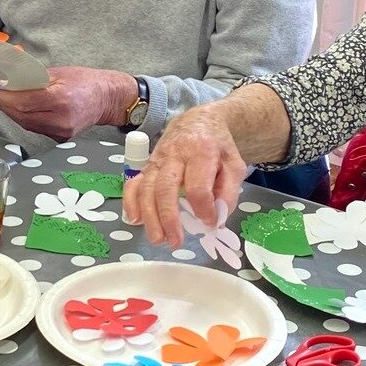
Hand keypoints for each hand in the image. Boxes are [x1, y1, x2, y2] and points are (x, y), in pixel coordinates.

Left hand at [0, 66, 135, 142]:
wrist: (106, 98)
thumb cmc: (83, 81)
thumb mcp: (57, 73)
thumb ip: (31, 79)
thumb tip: (6, 83)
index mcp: (60, 99)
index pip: (23, 102)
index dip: (2, 98)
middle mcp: (60, 119)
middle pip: (21, 116)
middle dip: (4, 106)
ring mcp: (61, 132)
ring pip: (26, 124)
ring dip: (12, 113)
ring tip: (5, 101)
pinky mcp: (61, 138)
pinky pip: (35, 128)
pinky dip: (25, 119)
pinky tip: (21, 110)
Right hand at [123, 101, 247, 245]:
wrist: (198, 122)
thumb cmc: (218, 147)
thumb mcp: (234, 166)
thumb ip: (229, 193)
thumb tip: (216, 220)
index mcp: (201, 152)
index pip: (198, 186)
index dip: (203, 209)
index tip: (209, 223)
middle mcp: (175, 154)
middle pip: (166, 188)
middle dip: (169, 218)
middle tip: (175, 242)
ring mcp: (157, 159)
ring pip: (147, 188)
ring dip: (150, 217)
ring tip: (158, 239)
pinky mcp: (146, 165)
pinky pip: (133, 183)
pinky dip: (131, 202)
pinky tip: (135, 220)